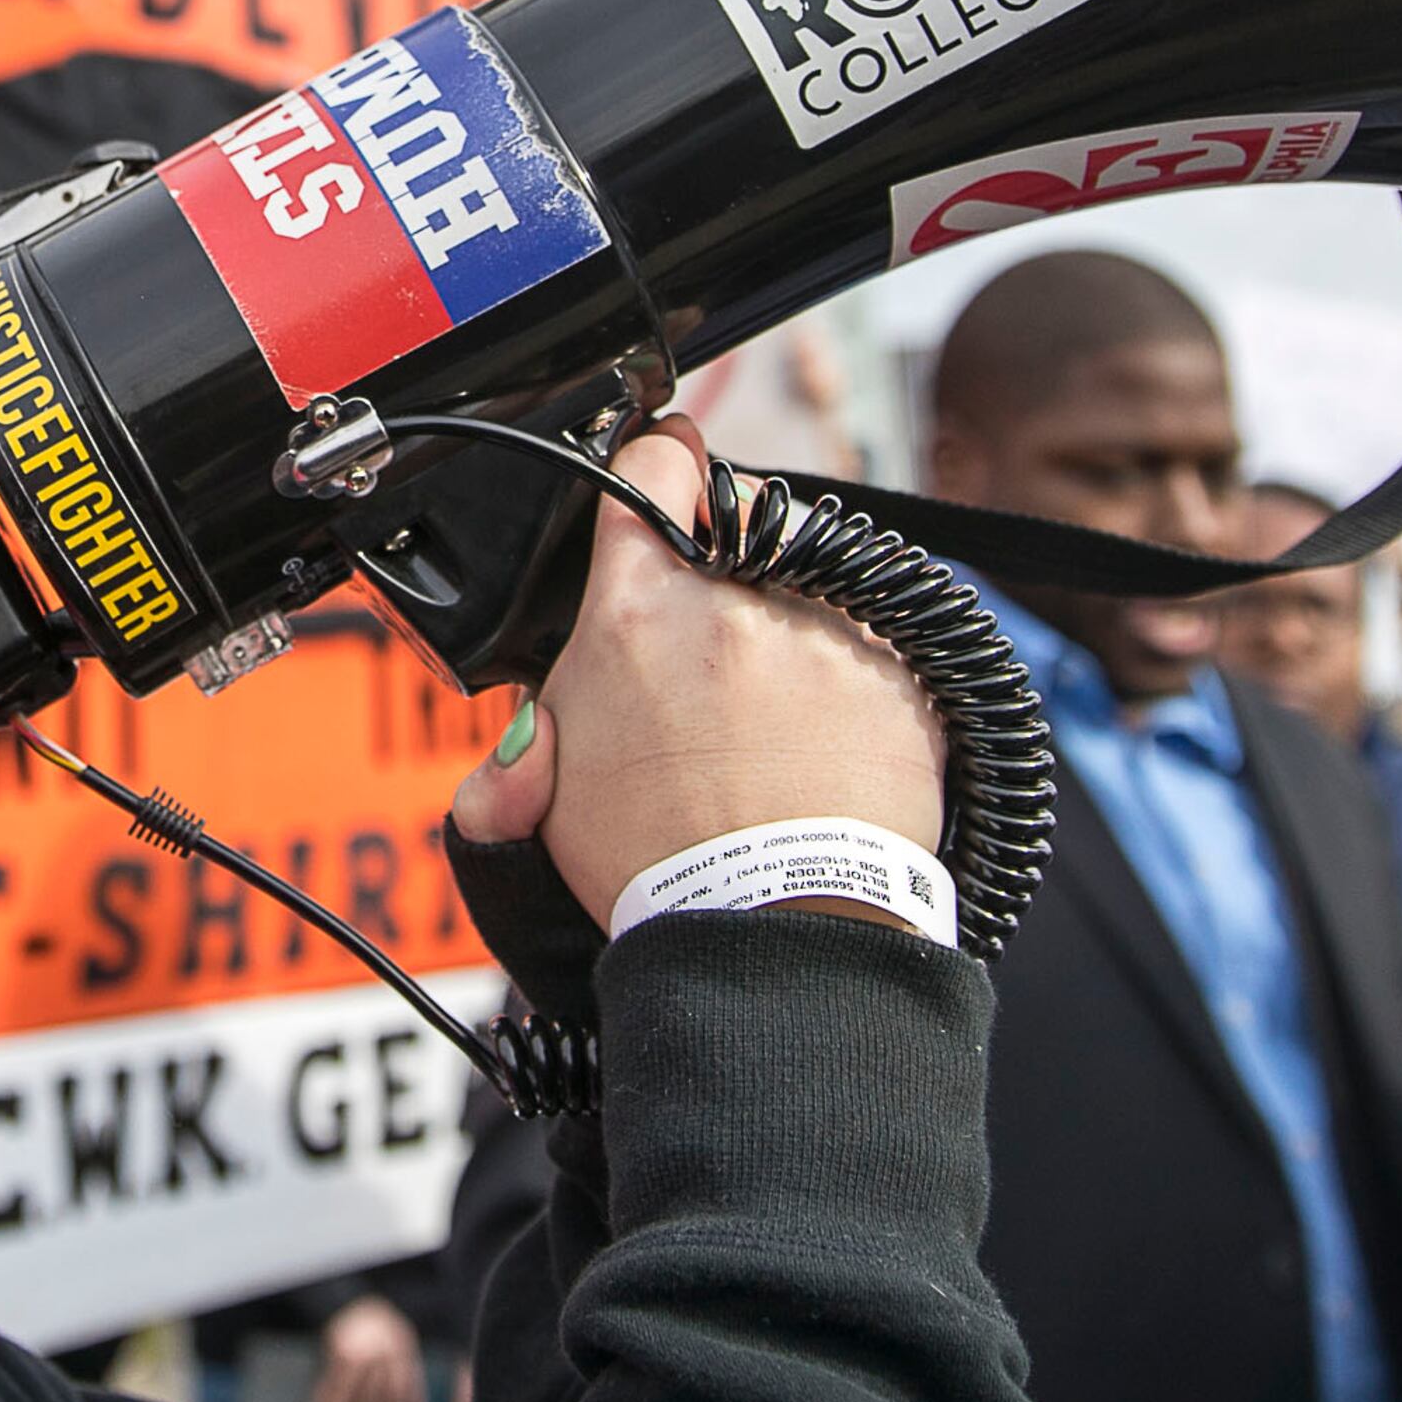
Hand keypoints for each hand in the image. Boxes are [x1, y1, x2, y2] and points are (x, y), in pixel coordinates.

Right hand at [307, 1293, 426, 1401]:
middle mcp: (383, 1353)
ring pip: (356, 1399)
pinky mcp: (337, 1354)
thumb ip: (401, 1373)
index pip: (407, 1391)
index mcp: (403, 1351)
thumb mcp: (398, 1344)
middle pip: (381, 1400)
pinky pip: (330, 1389)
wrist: (351, 1300)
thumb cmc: (378, 1330)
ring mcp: (359, 1353)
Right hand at [468, 417, 940, 928]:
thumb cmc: (667, 871)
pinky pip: (877, 652)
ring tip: (773, 733)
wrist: (777, 933)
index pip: (651, 469)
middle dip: (728, 586)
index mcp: (636, 612)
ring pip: (811, 596)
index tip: (668, 475)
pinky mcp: (898, 673)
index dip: (657, 468)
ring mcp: (823, 632)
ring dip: (794, 640)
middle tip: (712, 674)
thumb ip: (521, 757)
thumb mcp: (552, 804)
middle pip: (740, 538)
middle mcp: (733, 602)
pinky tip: (825, 751)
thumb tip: (502, 768)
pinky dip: (856, 688)